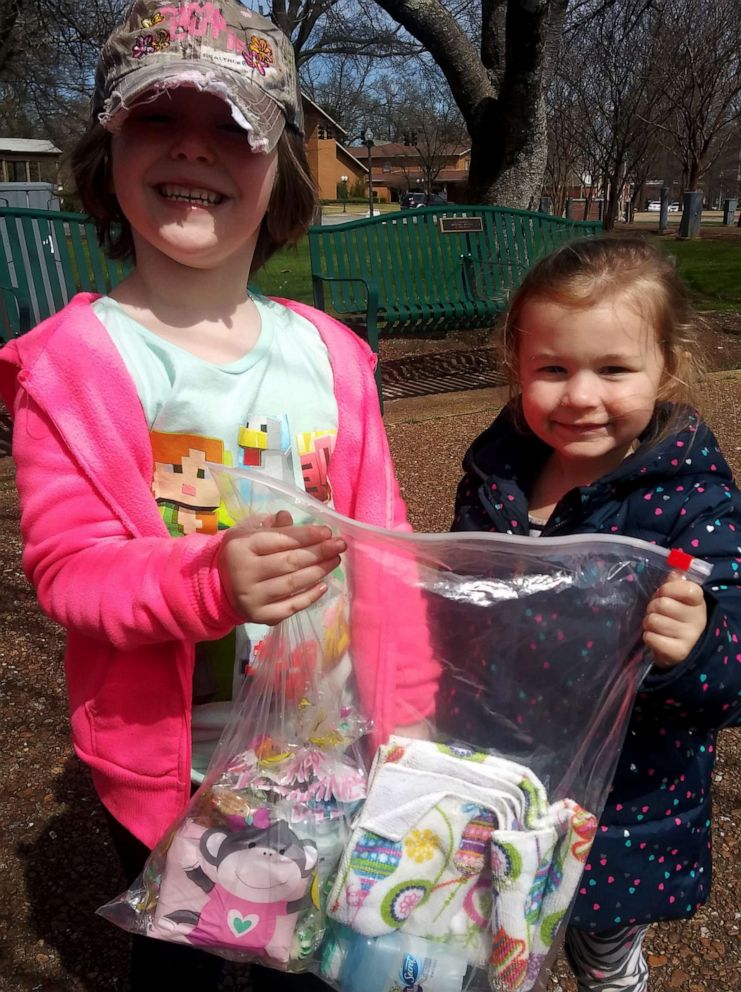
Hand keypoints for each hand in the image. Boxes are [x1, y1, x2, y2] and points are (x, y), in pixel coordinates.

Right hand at [217, 510, 345, 624]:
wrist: (218, 587)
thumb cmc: (240, 554)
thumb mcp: (247, 532)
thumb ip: (270, 525)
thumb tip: (289, 517)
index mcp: (241, 547)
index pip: (279, 540)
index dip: (306, 535)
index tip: (328, 532)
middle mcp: (245, 573)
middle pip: (290, 562)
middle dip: (319, 552)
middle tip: (340, 545)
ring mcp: (253, 597)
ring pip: (293, 584)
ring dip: (319, 571)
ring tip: (335, 560)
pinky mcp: (261, 616)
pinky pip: (291, 606)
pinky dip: (310, 597)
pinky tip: (324, 585)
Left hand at [642, 572, 706, 667]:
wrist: (685, 650)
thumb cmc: (677, 618)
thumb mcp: (680, 599)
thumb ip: (675, 584)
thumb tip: (674, 572)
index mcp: (698, 602)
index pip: (686, 588)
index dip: (668, 589)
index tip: (664, 594)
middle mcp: (698, 619)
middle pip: (661, 604)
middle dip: (652, 607)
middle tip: (657, 613)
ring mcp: (689, 636)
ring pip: (653, 621)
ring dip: (649, 623)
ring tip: (657, 627)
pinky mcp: (678, 652)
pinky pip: (651, 638)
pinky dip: (649, 637)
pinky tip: (657, 638)